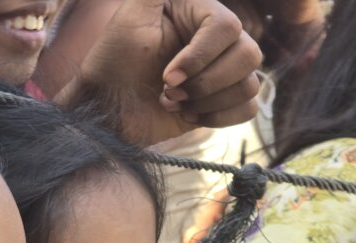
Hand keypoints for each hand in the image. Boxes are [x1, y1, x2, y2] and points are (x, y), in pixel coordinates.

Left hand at [77, 0, 262, 144]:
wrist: (107, 110)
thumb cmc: (113, 64)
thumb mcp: (131, 17)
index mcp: (199, 13)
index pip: (227, 28)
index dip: (200, 56)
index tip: (167, 76)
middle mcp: (215, 39)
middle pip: (248, 54)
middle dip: (207, 82)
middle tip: (169, 92)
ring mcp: (221, 70)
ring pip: (249, 84)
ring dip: (209, 101)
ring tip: (174, 102)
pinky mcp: (221, 101)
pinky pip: (248, 107)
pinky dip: (219, 116)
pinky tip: (189, 116)